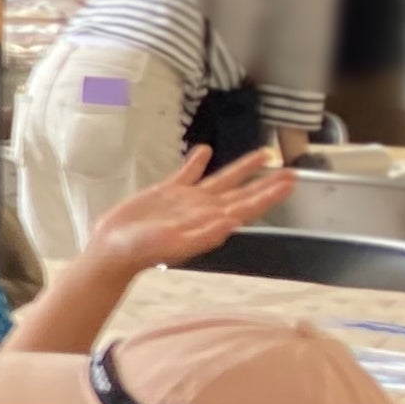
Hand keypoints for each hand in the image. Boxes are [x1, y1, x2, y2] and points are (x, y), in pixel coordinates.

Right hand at [80, 146, 293, 278]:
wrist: (113, 249)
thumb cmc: (142, 252)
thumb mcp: (173, 245)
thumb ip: (203, 236)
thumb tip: (232, 222)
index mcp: (210, 223)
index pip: (248, 206)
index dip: (270, 194)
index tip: (290, 182)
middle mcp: (204, 210)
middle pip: (243, 192)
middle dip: (267, 182)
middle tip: (291, 170)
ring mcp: (187, 200)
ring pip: (222, 179)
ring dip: (243, 168)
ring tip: (263, 154)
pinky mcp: (166, 192)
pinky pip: (188, 174)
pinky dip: (198, 162)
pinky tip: (206, 151)